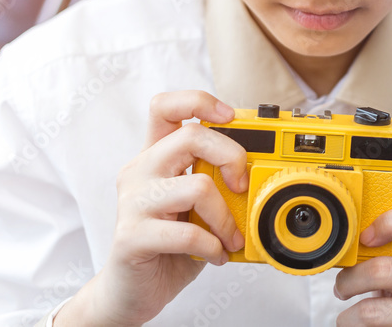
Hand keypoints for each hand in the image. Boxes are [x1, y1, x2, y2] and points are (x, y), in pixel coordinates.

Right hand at [56, 91, 247, 326]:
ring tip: (231, 237)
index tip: (230, 116)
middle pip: (190, 135)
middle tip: (242, 186)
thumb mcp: (196, 206)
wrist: (131, 292)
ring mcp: (133, 203)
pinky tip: (215, 256)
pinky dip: (212, 246)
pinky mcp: (132, 237)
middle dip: (231, 156)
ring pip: (197, 186)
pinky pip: (187, 232)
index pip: (166, 107)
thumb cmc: (169, 245)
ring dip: (226, 217)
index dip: (199, 101)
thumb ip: (217, 182)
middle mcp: (140, 171)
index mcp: (155, 156)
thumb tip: (260, 172)